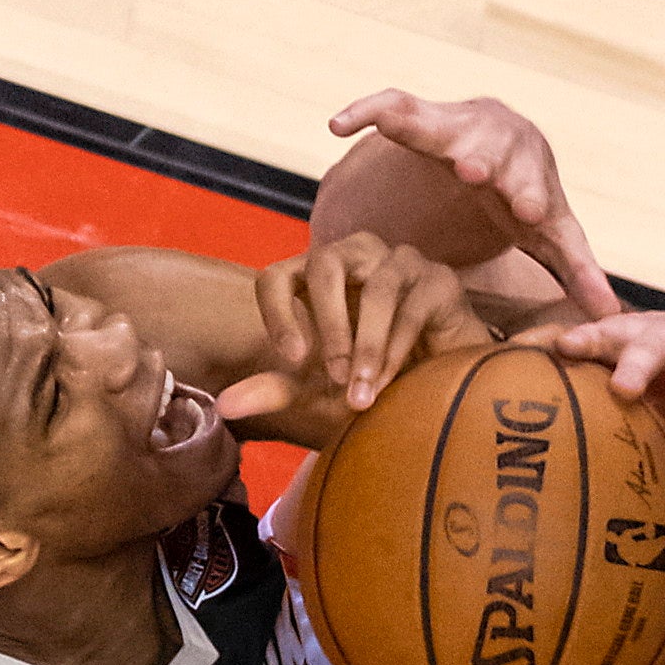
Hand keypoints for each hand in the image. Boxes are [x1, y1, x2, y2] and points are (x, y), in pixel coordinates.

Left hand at [218, 232, 490, 419]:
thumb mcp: (317, 393)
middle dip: (329, 325)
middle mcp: (356, 258)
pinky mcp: (440, 280)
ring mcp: (401, 263)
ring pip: (377, 285)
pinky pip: (414, 305)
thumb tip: (224, 406)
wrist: (439, 394)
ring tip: (364, 393)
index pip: (278, 275)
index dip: (278, 312)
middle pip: (326, 263)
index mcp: (316, 278)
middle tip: (333, 376)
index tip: (292, 359)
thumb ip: (275, 391)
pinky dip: (398, 349)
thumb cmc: (370, 383)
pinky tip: (392, 382)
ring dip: (367, 344)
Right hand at [330, 90, 621, 320]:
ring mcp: (457, 126)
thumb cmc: (525, 201)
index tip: (530, 210)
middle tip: (475, 171)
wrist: (500, 149)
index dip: (531, 194)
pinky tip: (335, 123)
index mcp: (531, 173)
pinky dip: (365, 109)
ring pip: (442, 124)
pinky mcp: (420, 115)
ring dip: (426, 128)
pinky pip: (390, 105)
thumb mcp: (552, 236)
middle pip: (493, 148)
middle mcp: (498, 142)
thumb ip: (578, 272)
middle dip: (485, 158)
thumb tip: (614, 318)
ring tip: (396, 131)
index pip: (534, 183)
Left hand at [519, 310, 664, 435]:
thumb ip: (556, 357)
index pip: (596, 337)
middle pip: (649, 351)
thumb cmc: (625, 352)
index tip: (562, 349)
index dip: (580, 342)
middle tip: (625, 386)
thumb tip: (500, 358)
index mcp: (623, 337)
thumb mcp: (593, 352)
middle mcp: (663, 342)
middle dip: (639, 366)